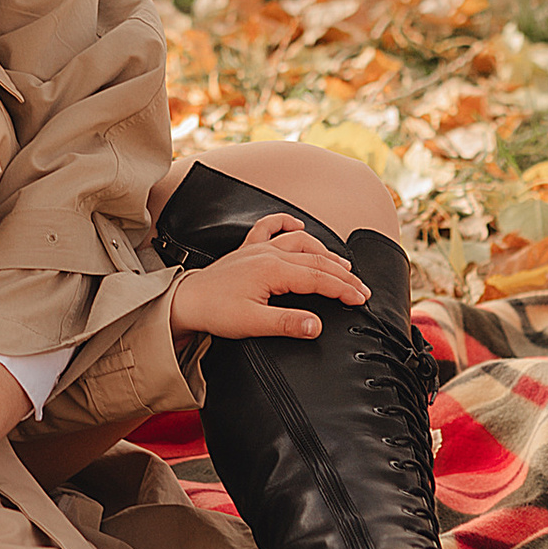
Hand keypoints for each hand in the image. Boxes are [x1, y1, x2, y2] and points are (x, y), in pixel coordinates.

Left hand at [171, 213, 371, 344]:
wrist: (186, 301)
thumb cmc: (215, 311)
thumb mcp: (252, 323)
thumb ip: (286, 323)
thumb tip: (316, 326)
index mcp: (273, 270)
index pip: (318, 278)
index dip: (343, 289)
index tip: (361, 299)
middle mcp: (268, 254)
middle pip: (316, 260)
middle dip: (343, 274)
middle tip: (361, 288)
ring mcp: (258, 248)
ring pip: (300, 242)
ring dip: (324, 252)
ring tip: (342, 265)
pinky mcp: (247, 249)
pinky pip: (269, 227)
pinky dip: (286, 223)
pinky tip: (298, 225)